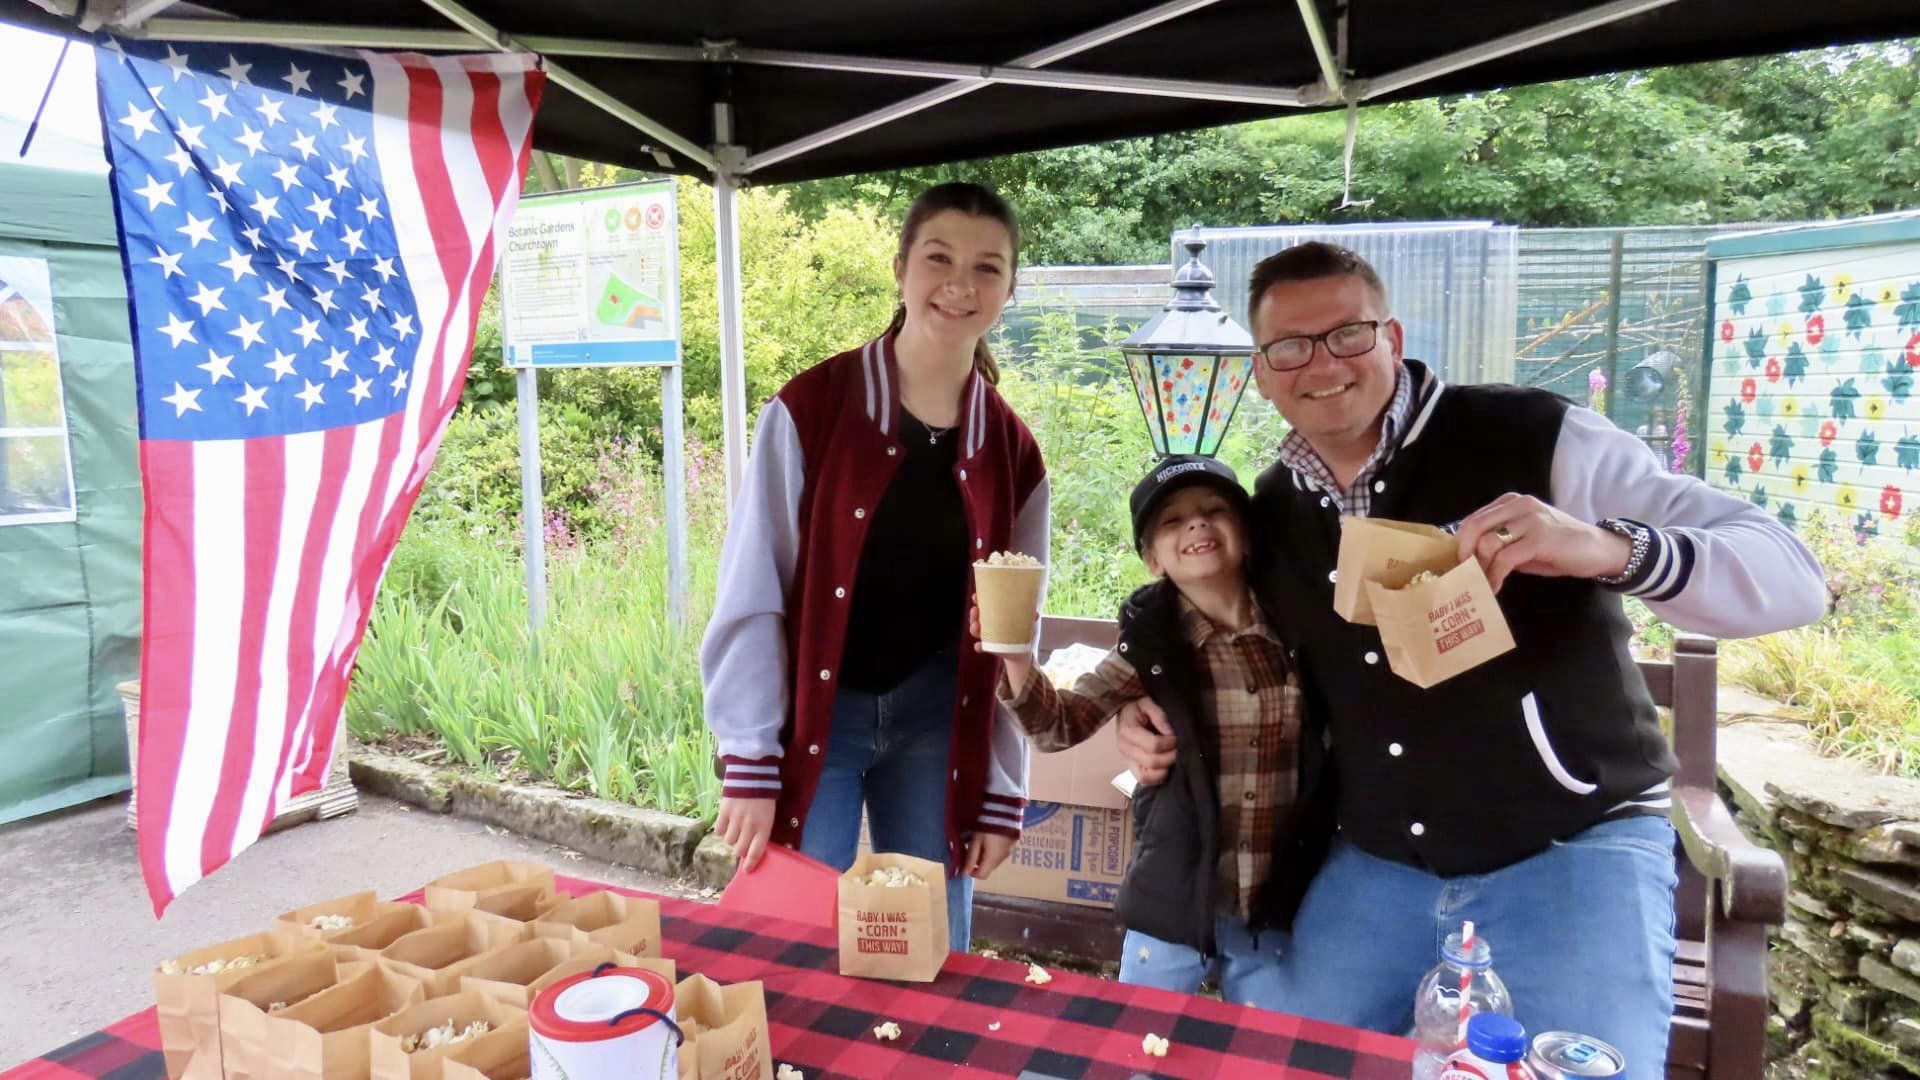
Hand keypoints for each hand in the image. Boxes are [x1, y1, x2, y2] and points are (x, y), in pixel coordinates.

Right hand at [715, 796, 775, 872]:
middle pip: (739, 849)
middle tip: (742, 842)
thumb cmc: (764, 797)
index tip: (747, 870)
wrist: (751, 775)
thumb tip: (752, 849)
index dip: (751, 863)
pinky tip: (726, 823)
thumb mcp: (769, 815)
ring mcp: (735, 818)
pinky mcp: (724, 812)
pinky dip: (722, 830)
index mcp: (764, 826)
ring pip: (729, 841)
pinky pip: (719, 831)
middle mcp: (749, 825)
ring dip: (731, 838)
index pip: (756, 851)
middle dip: (740, 848)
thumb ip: (762, 831)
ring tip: (735, 829)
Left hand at [963, 832, 1014, 878]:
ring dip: (984, 856)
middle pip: (987, 869)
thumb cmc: (987, 827)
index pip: (981, 876)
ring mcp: (1007, 853)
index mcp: (992, 860)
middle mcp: (1001, 860)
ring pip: (992, 862)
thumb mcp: (976, 841)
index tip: (965, 862)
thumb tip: (964, 873)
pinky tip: (988, 839)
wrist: (1005, 813)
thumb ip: (970, 858)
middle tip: (970, 849)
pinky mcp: (1011, 846)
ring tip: (979, 842)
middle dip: (977, 863)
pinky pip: (999, 854)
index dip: (971, 872)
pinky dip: (991, 851)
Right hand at [969, 600, 1033, 692]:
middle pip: (976, 617)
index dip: (977, 600)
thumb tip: (1035, 615)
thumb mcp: (1026, 622)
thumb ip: (1030, 617)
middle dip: (973, 614)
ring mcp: (987, 636)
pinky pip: (981, 647)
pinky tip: (979, 646)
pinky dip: (979, 647)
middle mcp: (988, 624)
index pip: (983, 605)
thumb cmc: (1021, 631)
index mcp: (995, 614)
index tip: (975, 597)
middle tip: (975, 610)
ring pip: (976, 631)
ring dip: (974, 628)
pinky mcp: (988, 647)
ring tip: (976, 627)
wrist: (1021, 651)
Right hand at [1115, 698, 1176, 786]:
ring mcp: (1127, 760)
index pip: (1153, 745)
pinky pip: (1144, 781)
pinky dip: (1158, 777)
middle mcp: (1124, 749)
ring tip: (1172, 758)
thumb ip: (1159, 715)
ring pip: (1146, 777)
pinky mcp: (1131, 768)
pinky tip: (1166, 767)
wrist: (1126, 713)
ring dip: (1164, 770)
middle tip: (1178, 748)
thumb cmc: (1138, 707)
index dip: (1169, 743)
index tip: (1176, 737)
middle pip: (1152, 762)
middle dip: (1170, 757)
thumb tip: (1169, 733)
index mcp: (1127, 731)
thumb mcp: (1147, 702)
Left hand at [1453, 492, 1634, 592]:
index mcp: (1512, 502)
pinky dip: (1495, 576)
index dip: (1462, 545)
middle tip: (1465, 576)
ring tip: (1482, 585)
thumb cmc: (1560, 547)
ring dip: (1480, 569)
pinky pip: (1506, 558)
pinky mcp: (1540, 538)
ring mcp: (1531, 520)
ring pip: (1488, 542)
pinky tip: (1495, 588)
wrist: (1600, 549)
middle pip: (1474, 526)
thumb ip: (1500, 543)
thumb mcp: (1525, 540)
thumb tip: (1470, 560)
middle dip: (1465, 555)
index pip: (1474, 519)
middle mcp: (1519, 505)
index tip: (1460, 566)